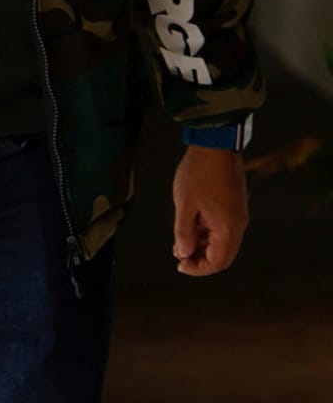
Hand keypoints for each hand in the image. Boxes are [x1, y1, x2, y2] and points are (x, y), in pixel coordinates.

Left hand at [171, 145, 246, 275]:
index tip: (180, 266)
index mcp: (228, 229)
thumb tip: (184, 254)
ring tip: (179, 243)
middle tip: (178, 257)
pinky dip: (206, 233)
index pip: (218, 262)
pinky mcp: (233, 206)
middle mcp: (238, 226)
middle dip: (200, 259)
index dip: (198, 268)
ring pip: (222, 242)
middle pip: (222, 255)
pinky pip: (222, 229)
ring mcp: (237, 216)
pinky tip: (189, 229)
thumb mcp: (185, 204)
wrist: (216, 146)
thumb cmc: (199, 174)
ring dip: (202, 246)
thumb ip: (184, 232)